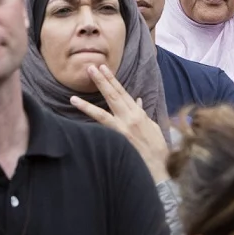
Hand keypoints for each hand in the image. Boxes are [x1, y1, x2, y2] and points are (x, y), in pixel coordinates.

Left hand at [71, 64, 168, 181]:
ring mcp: (122, 129)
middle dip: (101, 81)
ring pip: (102, 111)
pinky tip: (79, 111)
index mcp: (138, 113)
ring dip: (88, 102)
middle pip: (113, 96)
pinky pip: (101, 127)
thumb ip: (141, 112)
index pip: (122, 92)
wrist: (159, 166)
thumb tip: (136, 101)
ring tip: (74, 96)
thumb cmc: (156, 147)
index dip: (112, 80)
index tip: (103, 68)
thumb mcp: (151, 126)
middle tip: (91, 68)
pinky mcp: (117, 140)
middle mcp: (129, 118)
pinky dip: (90, 118)